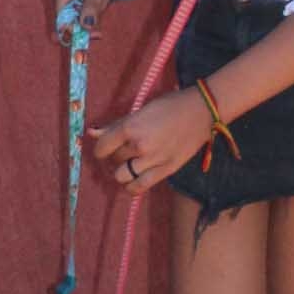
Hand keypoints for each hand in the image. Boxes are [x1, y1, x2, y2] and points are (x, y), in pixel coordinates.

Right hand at [53, 0, 127, 37]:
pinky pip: (89, 12)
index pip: (62, 20)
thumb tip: (86, 27)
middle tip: (104, 1)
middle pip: (73, 21)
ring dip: (97, 10)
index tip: (96, 35)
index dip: (75, 31)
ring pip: (83, 18)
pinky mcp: (80, 0)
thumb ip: (92, 5)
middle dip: (91, 17)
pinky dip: (99, 6)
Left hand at [91, 84, 213, 190]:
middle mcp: (140, 146)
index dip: (101, 149)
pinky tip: (134, 180)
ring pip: (122, 177)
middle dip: (115, 157)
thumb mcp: (141, 110)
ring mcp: (153, 160)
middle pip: (113, 161)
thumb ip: (117, 125)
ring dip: (122, 173)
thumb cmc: (170, 106)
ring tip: (129, 166)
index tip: (106, 147)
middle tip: (124, 152)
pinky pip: (139, 187)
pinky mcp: (166, 171)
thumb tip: (92, 133)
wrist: (202, 111)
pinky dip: (132, 187)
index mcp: (131, 127)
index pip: (102, 147)